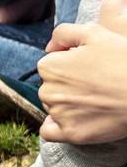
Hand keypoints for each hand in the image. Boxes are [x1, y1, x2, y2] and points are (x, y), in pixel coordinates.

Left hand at [40, 21, 126, 144]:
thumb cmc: (123, 60)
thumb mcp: (93, 33)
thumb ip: (63, 34)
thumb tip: (49, 48)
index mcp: (49, 67)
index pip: (51, 67)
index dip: (72, 66)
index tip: (91, 69)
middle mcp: (47, 91)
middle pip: (52, 88)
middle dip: (69, 86)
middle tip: (97, 85)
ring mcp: (59, 114)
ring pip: (55, 107)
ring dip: (69, 104)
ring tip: (97, 100)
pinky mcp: (72, 134)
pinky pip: (51, 132)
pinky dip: (59, 126)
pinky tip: (76, 120)